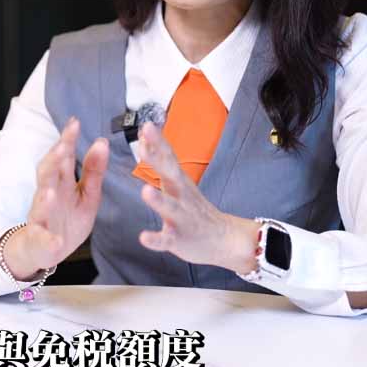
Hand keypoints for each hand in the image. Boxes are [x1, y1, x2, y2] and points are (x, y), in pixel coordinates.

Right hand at [0, 116, 109, 279]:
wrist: (45, 251)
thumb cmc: (67, 219)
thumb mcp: (87, 194)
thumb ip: (93, 170)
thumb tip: (102, 141)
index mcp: (61, 183)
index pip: (62, 157)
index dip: (66, 140)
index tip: (74, 123)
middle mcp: (48, 196)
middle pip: (46, 174)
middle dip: (53, 162)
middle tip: (62, 148)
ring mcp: (41, 218)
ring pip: (40, 205)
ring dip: (45, 199)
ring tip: (51, 191)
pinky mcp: (40, 241)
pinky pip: (42, 240)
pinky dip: (49, 241)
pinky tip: (56, 241)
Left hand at [136, 121, 254, 271]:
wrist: (222, 238)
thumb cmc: (194, 208)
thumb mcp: (178, 181)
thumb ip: (162, 160)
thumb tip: (144, 136)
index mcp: (179, 182)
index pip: (169, 157)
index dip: (159, 142)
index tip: (147, 126)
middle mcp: (183, 196)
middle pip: (171, 175)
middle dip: (158, 160)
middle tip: (144, 147)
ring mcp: (183, 218)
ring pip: (171, 208)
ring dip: (158, 200)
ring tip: (145, 191)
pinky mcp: (179, 240)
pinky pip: (167, 240)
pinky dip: (155, 239)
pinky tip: (144, 237)